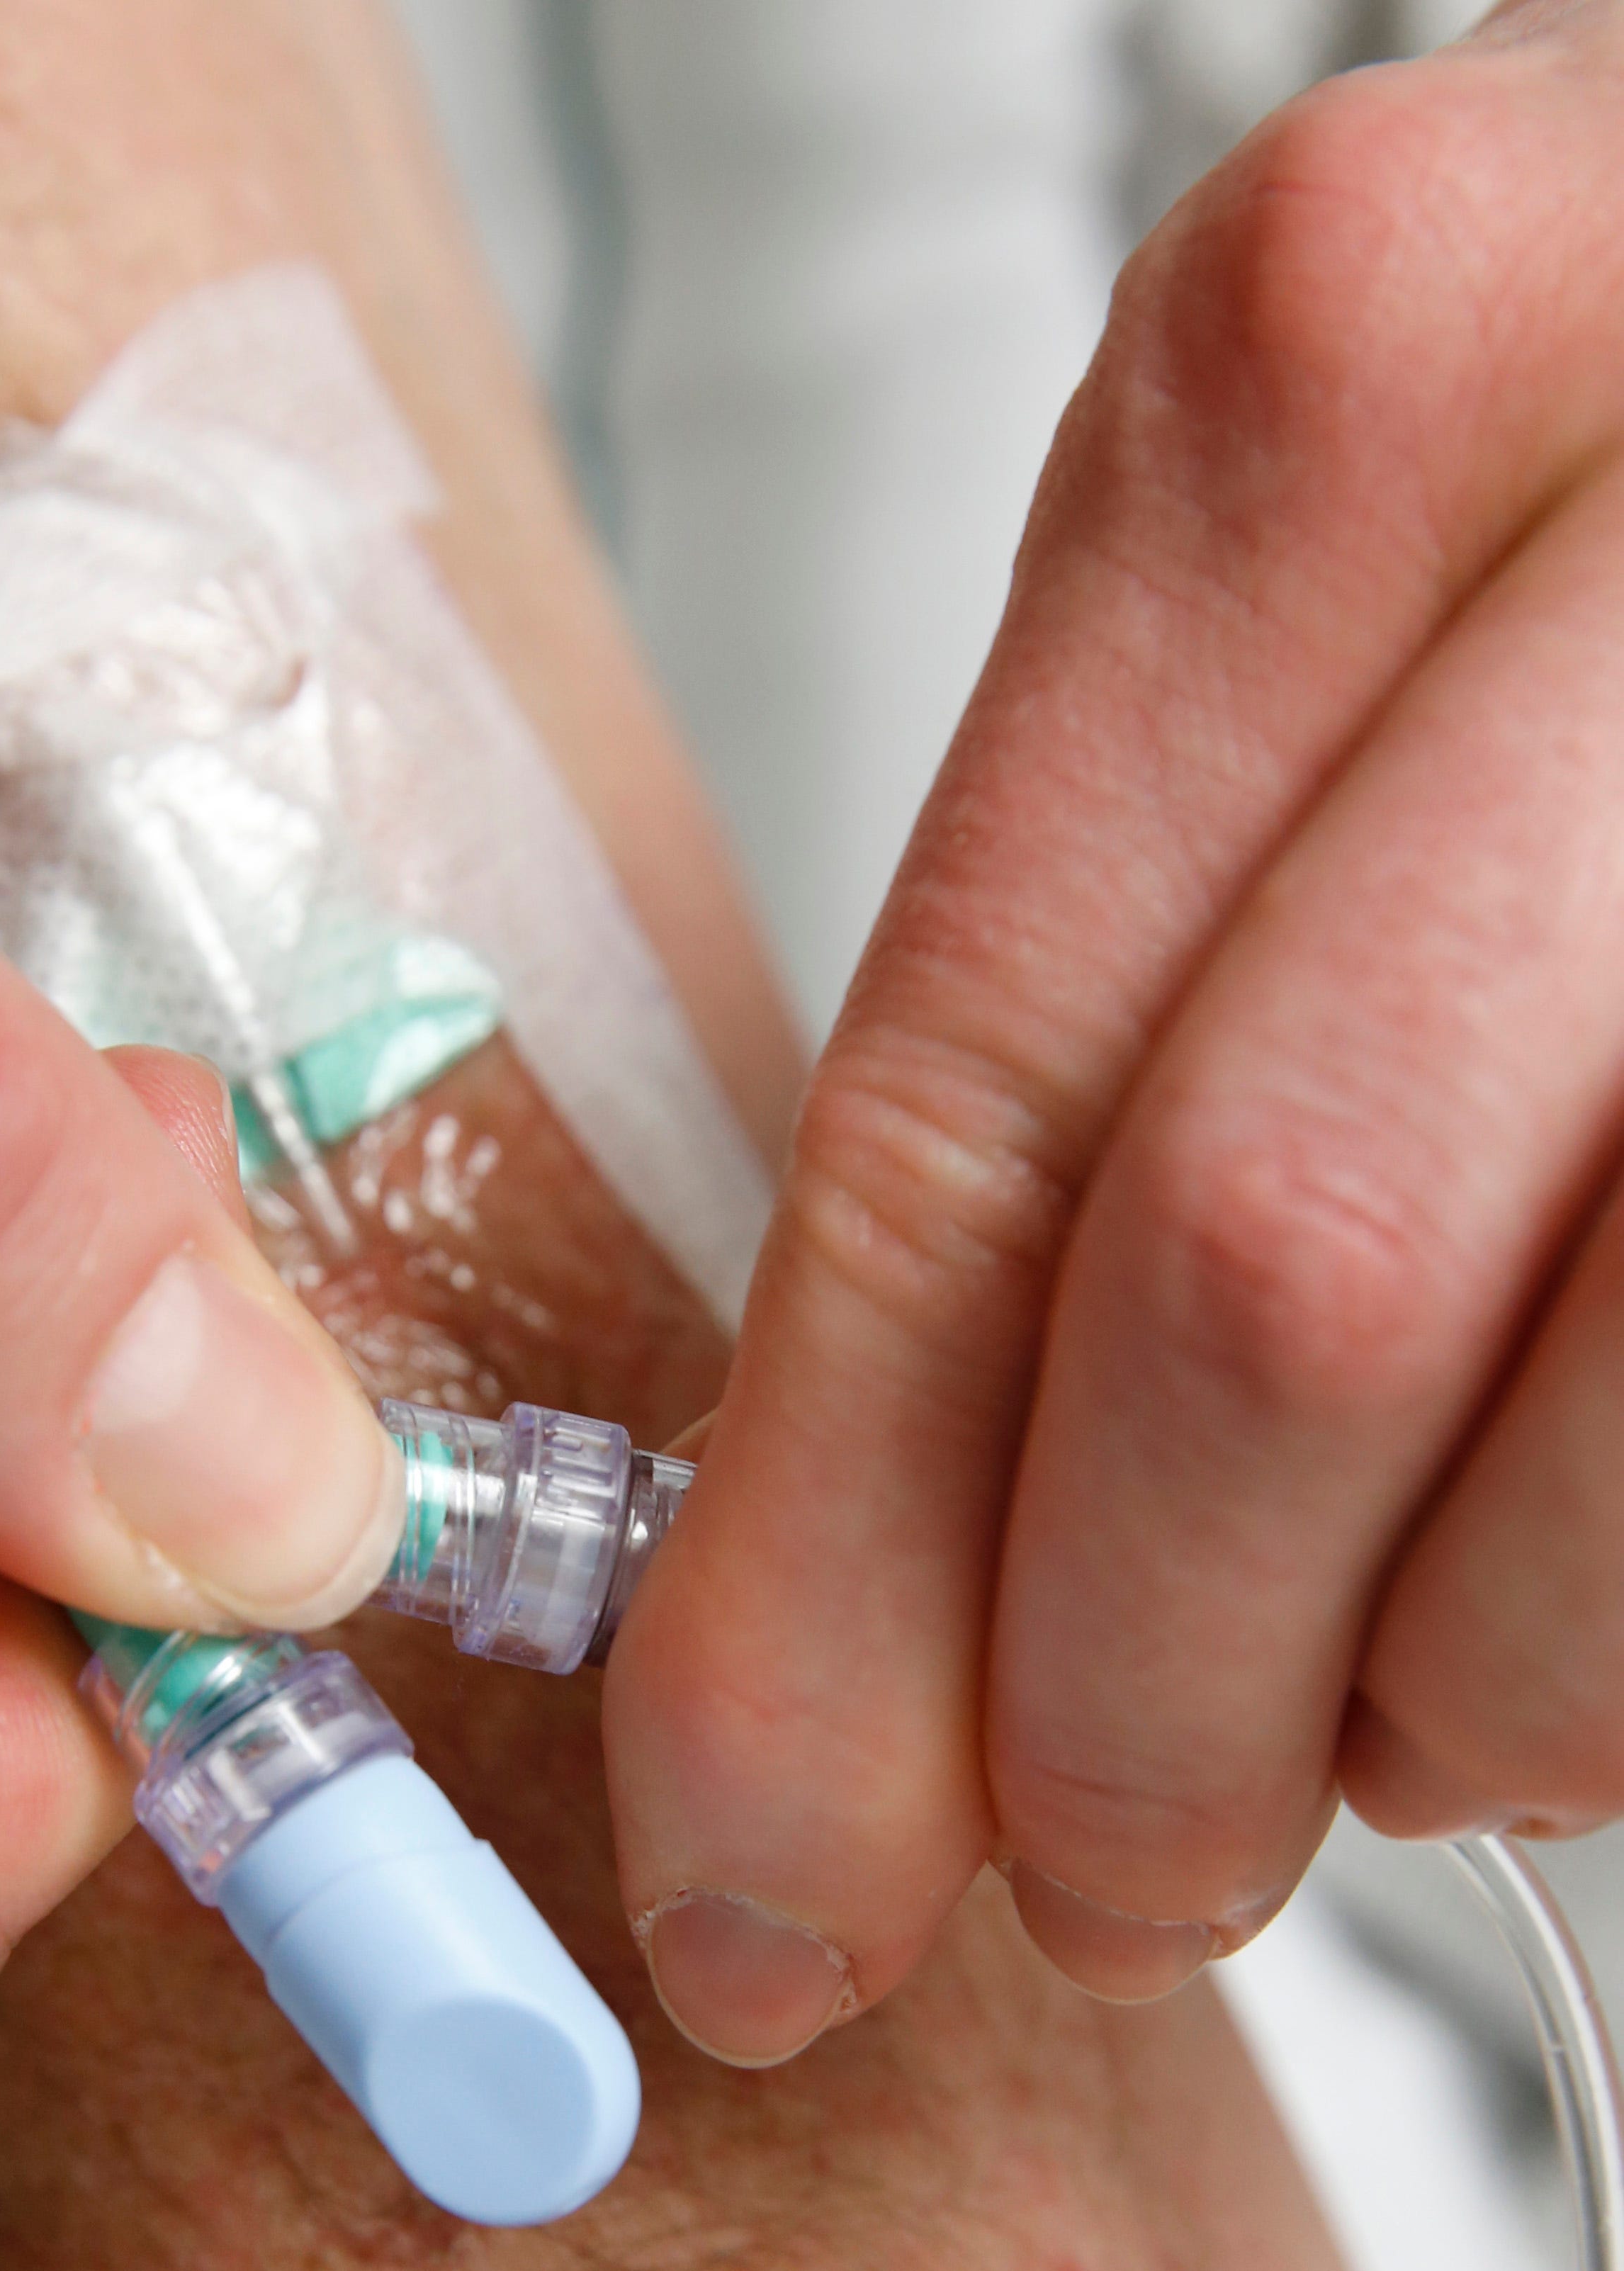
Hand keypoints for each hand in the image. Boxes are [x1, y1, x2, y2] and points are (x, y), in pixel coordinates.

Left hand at [609, 0, 1623, 2053]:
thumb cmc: (1573, 581)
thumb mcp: (1279, 686)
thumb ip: (1058, 1080)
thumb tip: (828, 1631)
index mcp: (1320, 389)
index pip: (970, 1109)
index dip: (832, 1570)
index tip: (751, 1858)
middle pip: (1266, 1282)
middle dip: (1118, 1692)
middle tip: (1087, 1863)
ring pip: (1581, 1473)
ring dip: (1427, 1694)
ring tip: (1384, 1693)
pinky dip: (1614, 1648)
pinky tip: (1566, 1583)